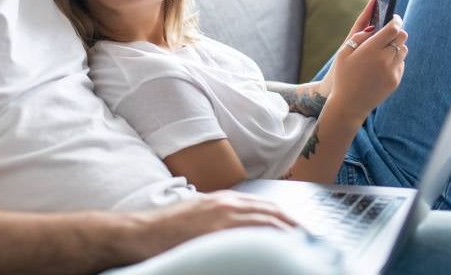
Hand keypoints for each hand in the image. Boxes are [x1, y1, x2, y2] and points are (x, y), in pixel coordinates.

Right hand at [121, 192, 297, 262]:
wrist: (138, 232)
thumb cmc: (163, 230)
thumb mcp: (196, 217)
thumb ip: (218, 221)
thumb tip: (236, 233)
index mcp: (223, 201)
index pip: (264, 207)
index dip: (285, 218)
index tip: (300, 231)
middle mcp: (227, 204)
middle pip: (272, 212)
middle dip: (294, 225)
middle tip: (313, 240)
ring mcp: (221, 216)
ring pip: (266, 221)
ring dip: (289, 232)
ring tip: (306, 245)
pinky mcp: (215, 231)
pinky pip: (251, 234)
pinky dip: (270, 239)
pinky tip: (282, 249)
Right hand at [321, 0, 407, 119]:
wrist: (350, 104)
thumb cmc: (343, 76)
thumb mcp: (343, 53)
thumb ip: (358, 37)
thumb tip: (373, 28)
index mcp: (371, 50)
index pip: (393, 29)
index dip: (395, 21)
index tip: (394, 18)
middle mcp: (385, 59)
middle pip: (402, 37)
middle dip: (397, 32)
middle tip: (389, 33)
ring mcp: (392, 71)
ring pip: (404, 50)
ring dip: (397, 46)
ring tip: (384, 50)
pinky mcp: (396, 80)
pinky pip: (401, 64)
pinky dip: (395, 60)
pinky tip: (382, 65)